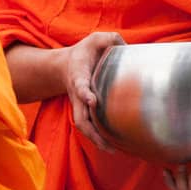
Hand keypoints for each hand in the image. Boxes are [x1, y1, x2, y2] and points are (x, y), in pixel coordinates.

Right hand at [61, 30, 123, 152]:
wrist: (66, 65)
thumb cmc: (84, 52)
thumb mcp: (95, 39)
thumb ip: (109, 39)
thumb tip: (124, 45)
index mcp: (79, 76)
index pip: (80, 86)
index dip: (85, 93)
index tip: (91, 100)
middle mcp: (77, 94)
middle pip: (79, 117)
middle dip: (92, 131)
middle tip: (106, 143)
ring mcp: (79, 104)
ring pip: (83, 126)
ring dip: (96, 139)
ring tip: (112, 150)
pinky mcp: (84, 110)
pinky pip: (89, 126)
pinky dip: (98, 138)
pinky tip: (112, 146)